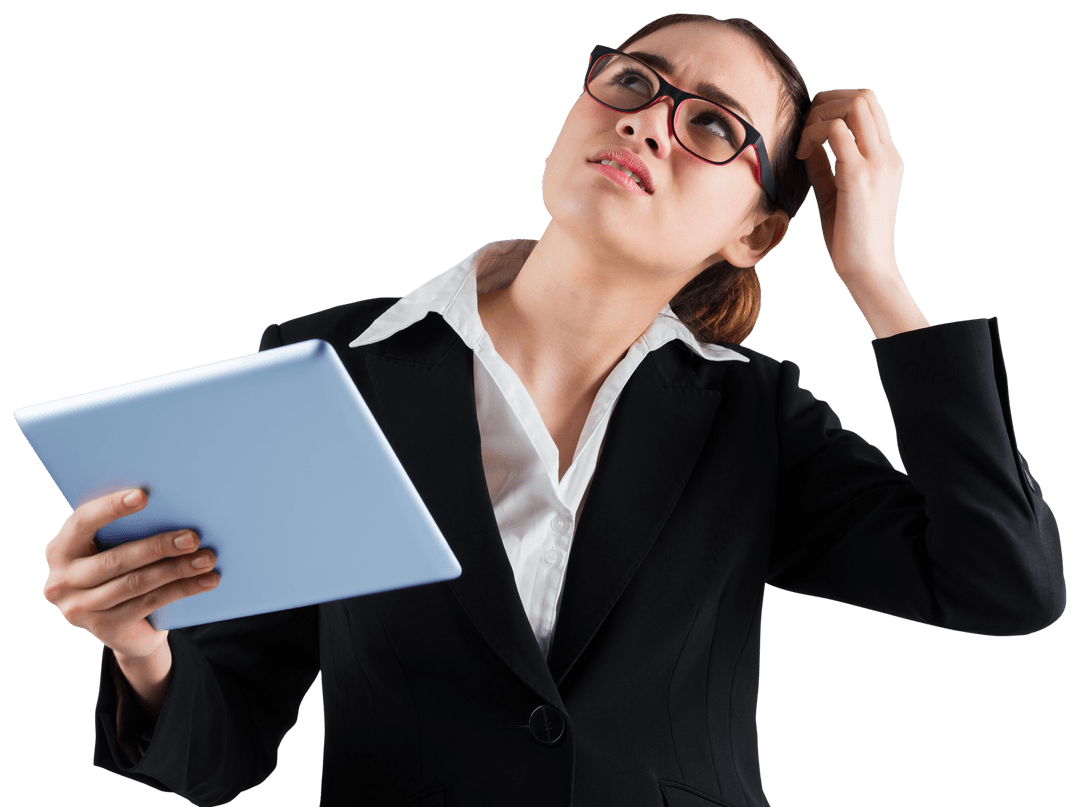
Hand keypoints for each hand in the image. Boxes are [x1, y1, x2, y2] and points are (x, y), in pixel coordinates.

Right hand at [42, 488, 218, 660]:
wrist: (126, 626)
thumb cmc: (122, 570)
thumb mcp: (115, 548)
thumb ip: (127, 530)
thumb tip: (175, 503)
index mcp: (61, 549)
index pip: (82, 522)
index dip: (110, 508)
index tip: (143, 496)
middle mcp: (62, 580)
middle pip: (116, 559)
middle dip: (159, 546)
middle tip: (193, 537)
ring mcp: (79, 609)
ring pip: (136, 583)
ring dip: (177, 570)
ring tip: (207, 559)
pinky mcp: (104, 628)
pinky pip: (149, 603)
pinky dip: (182, 590)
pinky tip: (206, 581)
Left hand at [795, 88, 903, 282]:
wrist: (868, 269)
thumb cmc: (850, 237)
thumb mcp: (836, 193)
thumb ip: (825, 166)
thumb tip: (806, 144)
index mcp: (887, 158)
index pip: (869, 106)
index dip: (836, 105)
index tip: (811, 129)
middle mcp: (887, 155)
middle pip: (864, 97)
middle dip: (827, 102)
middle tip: (804, 129)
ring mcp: (876, 163)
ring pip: (853, 105)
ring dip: (819, 116)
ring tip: (802, 144)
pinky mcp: (858, 176)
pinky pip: (834, 132)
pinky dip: (812, 135)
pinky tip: (800, 155)